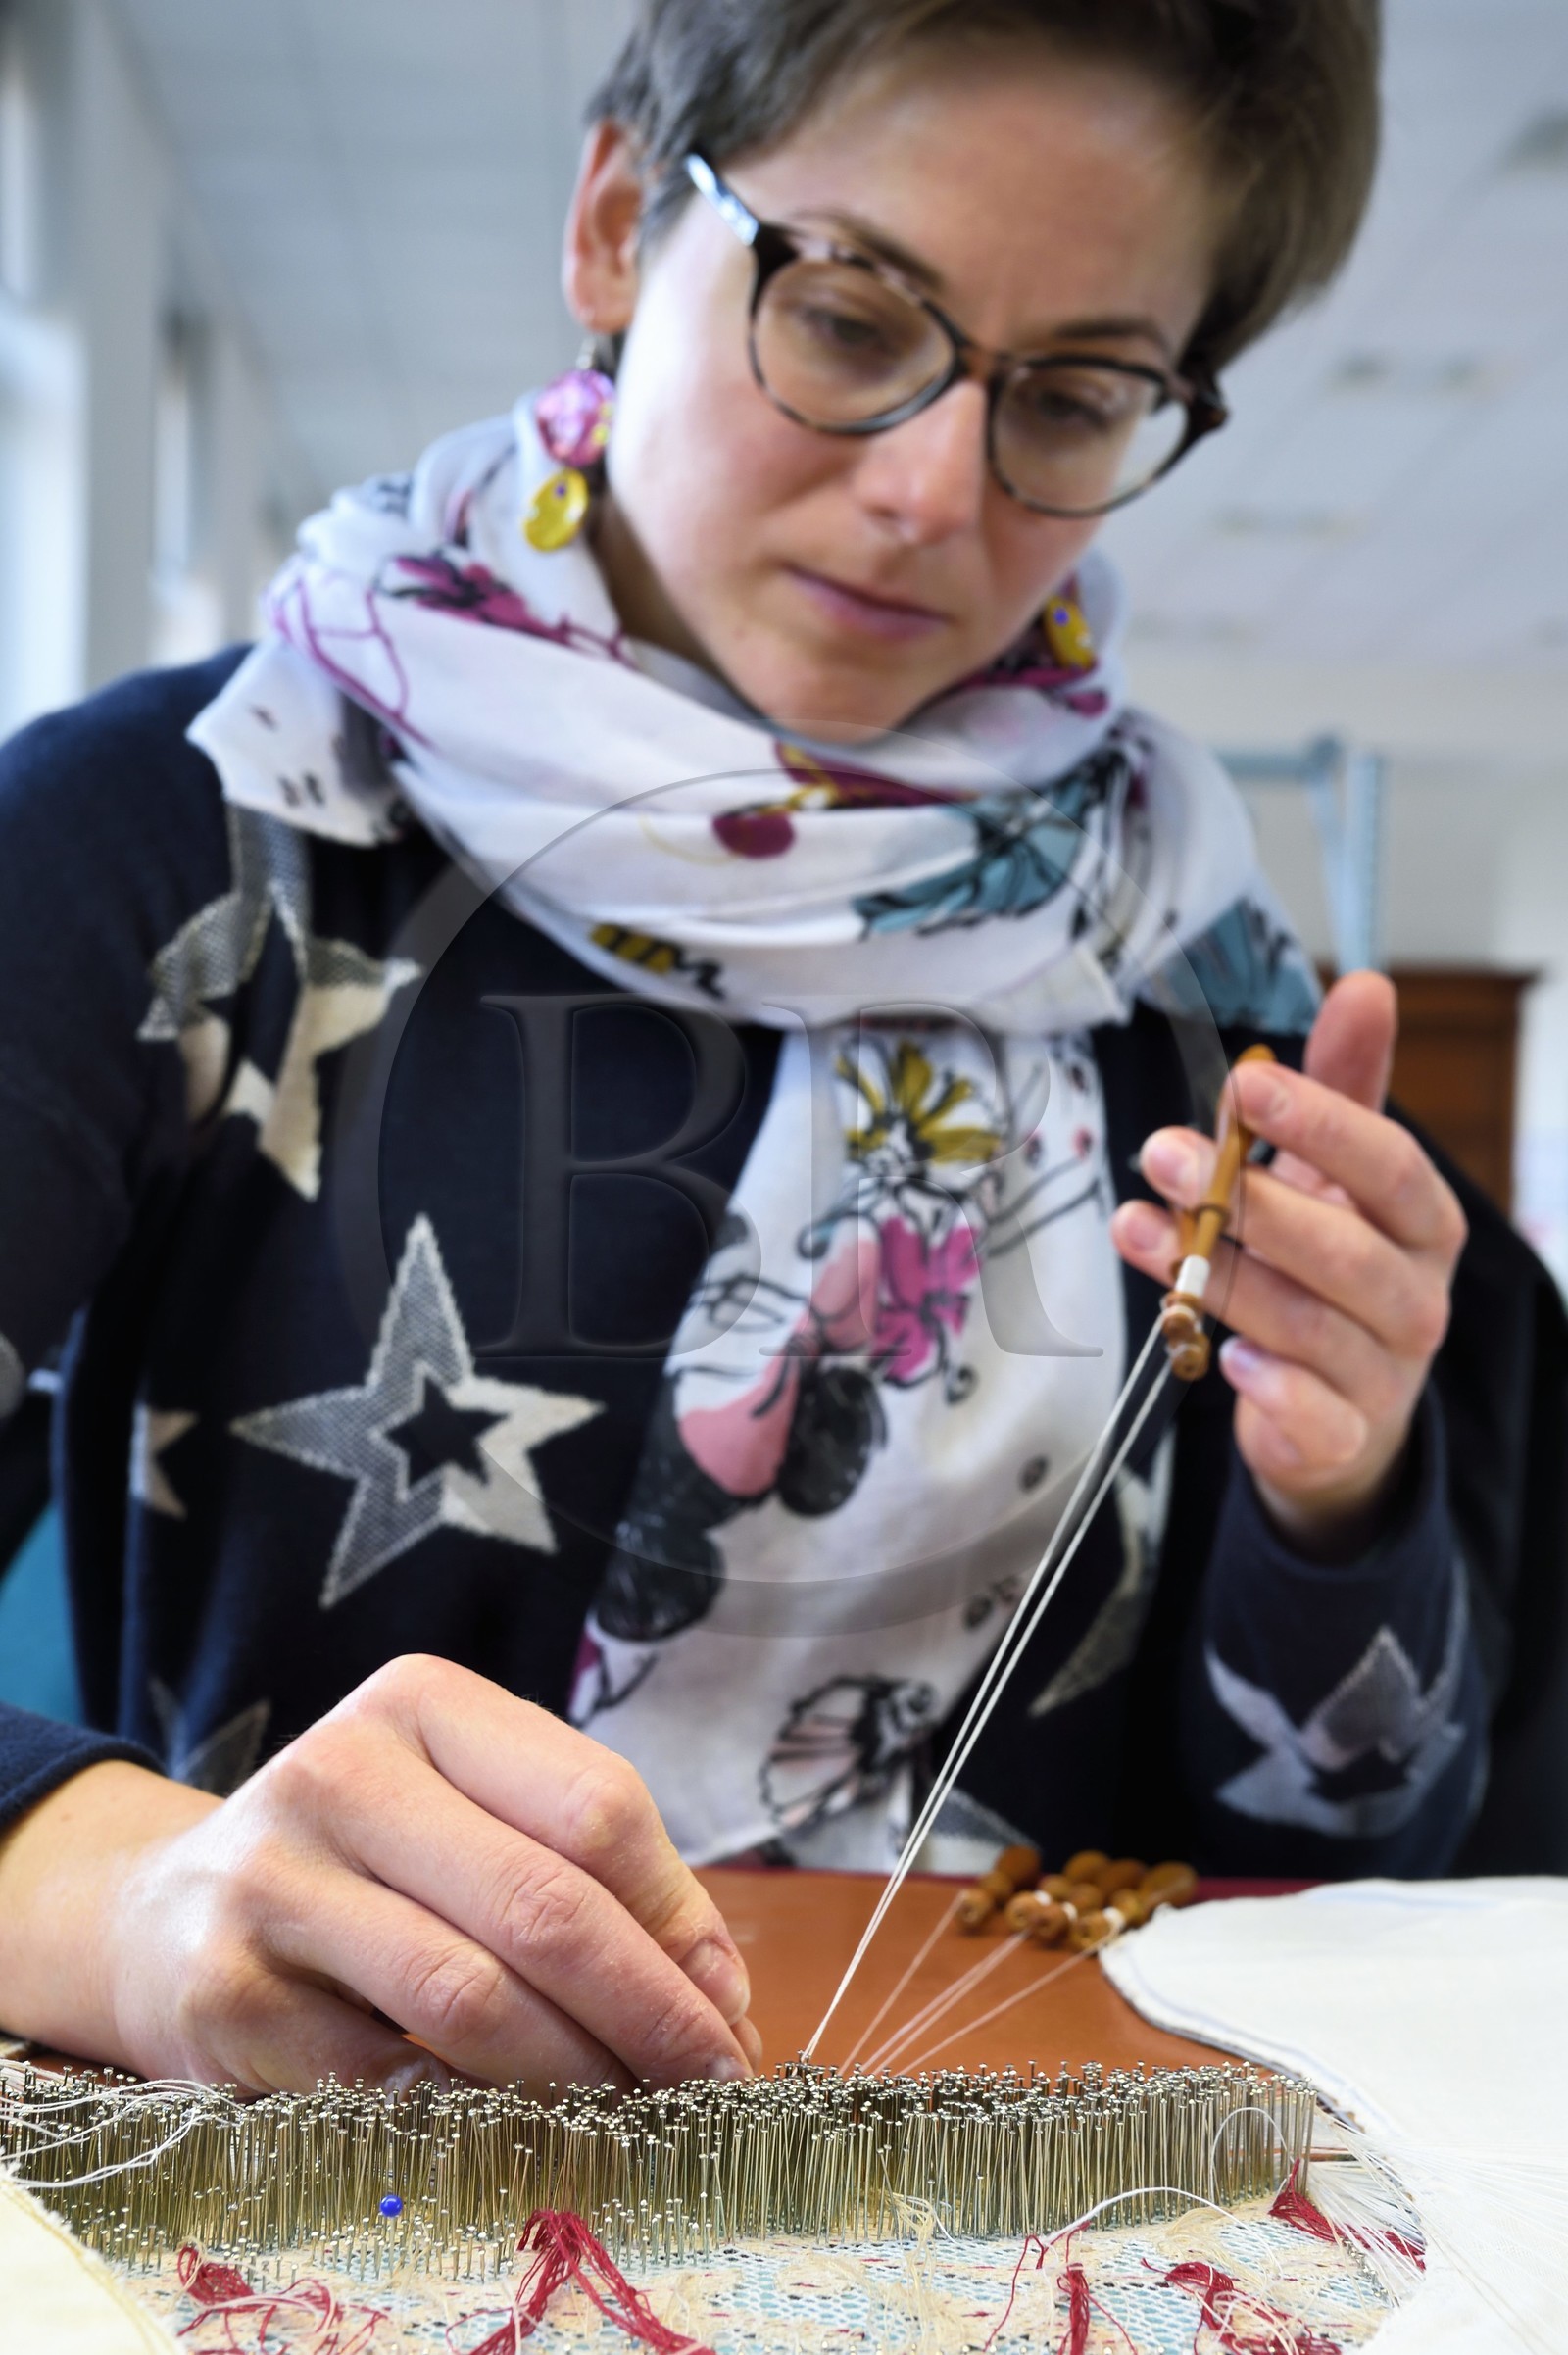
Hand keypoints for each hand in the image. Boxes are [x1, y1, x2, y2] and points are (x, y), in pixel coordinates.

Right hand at [0, 1656, 759, 2093]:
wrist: (165, 1911)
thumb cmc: (366, 1860)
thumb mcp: (473, 1817)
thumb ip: (596, 1878)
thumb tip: (720, 1995)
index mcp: (425, 1703)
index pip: (595, 1808)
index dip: (679, 1921)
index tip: (729, 2010)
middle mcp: (342, 1770)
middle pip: (542, 1903)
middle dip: (648, 2013)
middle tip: (711, 2086)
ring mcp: (273, 1878)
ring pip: (468, 1997)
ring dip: (576, 2075)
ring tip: (634, 2116)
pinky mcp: (226, 1993)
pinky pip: (383, 2077)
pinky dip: (470, 2115)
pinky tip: (516, 2128)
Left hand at [1111, 973, 1465, 1555]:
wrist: (1339, 1414)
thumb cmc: (1330, 1270)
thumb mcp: (1333, 1176)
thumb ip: (1343, 1087)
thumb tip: (1368, 985)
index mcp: (1422, 1223)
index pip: (1388, 1167)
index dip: (1322, 1125)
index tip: (1245, 1088)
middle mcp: (1416, 1298)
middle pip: (1345, 1252)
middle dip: (1248, 1202)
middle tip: (1162, 1155)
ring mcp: (1383, 1374)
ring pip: (1308, 1325)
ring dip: (1219, 1276)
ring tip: (1138, 1227)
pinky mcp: (1342, 1437)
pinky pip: (1314, 1417)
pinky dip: (1270, 1390)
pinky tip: (1221, 1353)